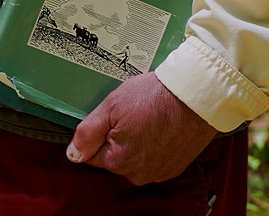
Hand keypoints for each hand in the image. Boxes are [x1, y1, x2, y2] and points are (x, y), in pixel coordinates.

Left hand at [66, 72, 215, 184]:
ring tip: (149, 117)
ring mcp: (159, 172)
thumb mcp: (111, 106)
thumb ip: (88, 133)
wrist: (195, 95)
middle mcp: (138, 174)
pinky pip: (154, 157)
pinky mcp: (175, 166)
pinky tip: (161, 125)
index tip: (114, 115)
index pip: (93, 153)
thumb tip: (73, 154)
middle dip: (118, 136)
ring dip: (137, 141)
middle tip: (132, 113)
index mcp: (119, 161)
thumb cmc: (154, 96)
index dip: (100, 131)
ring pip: (135, 158)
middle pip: (114, 157)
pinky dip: (154, 144)